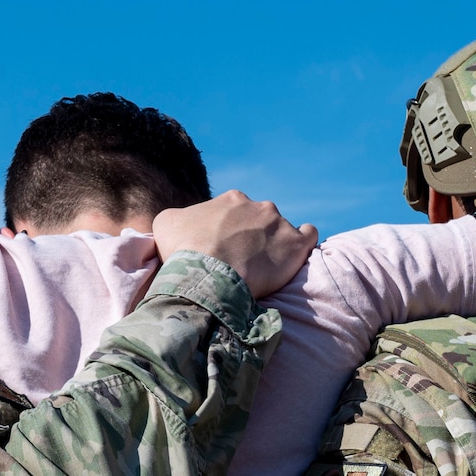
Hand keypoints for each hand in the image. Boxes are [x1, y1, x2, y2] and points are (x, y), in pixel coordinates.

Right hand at [153, 190, 317, 298]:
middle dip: (251, 238)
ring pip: (282, 230)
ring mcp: (280, 224)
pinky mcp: (296, 245)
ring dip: (274, 244)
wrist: (206, 276)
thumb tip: (185, 221)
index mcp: (231, 199)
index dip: (228, 233)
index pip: (234, 213)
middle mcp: (258, 206)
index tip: (223, 251)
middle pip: (259, 221)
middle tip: (241, 263)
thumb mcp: (167, 223)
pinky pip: (309, 235)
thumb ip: (181, 217)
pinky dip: (304, 242)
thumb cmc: (183, 251)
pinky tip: (296, 254)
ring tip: (265, 267)